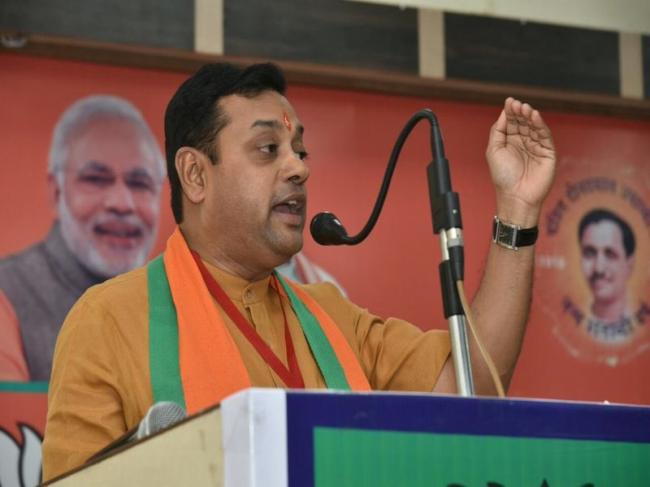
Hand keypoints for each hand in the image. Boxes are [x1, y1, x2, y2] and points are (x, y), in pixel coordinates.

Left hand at [486, 97, 555, 226]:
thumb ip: (498, 131)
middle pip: (523, 122)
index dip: (510, 112)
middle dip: (520, 112)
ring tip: (525, 108)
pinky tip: (535, 116)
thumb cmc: (503, 176)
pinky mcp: (547, 152)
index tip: (509, 101)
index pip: (512, 122)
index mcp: (510, 142)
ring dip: (530, 116)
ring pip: (534, 127)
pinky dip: (540, 125)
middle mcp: (523, 142)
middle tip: (517, 104)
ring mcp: (536, 146)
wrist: (516, 196)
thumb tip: (503, 114)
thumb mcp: (494, 151)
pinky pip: (544, 135)